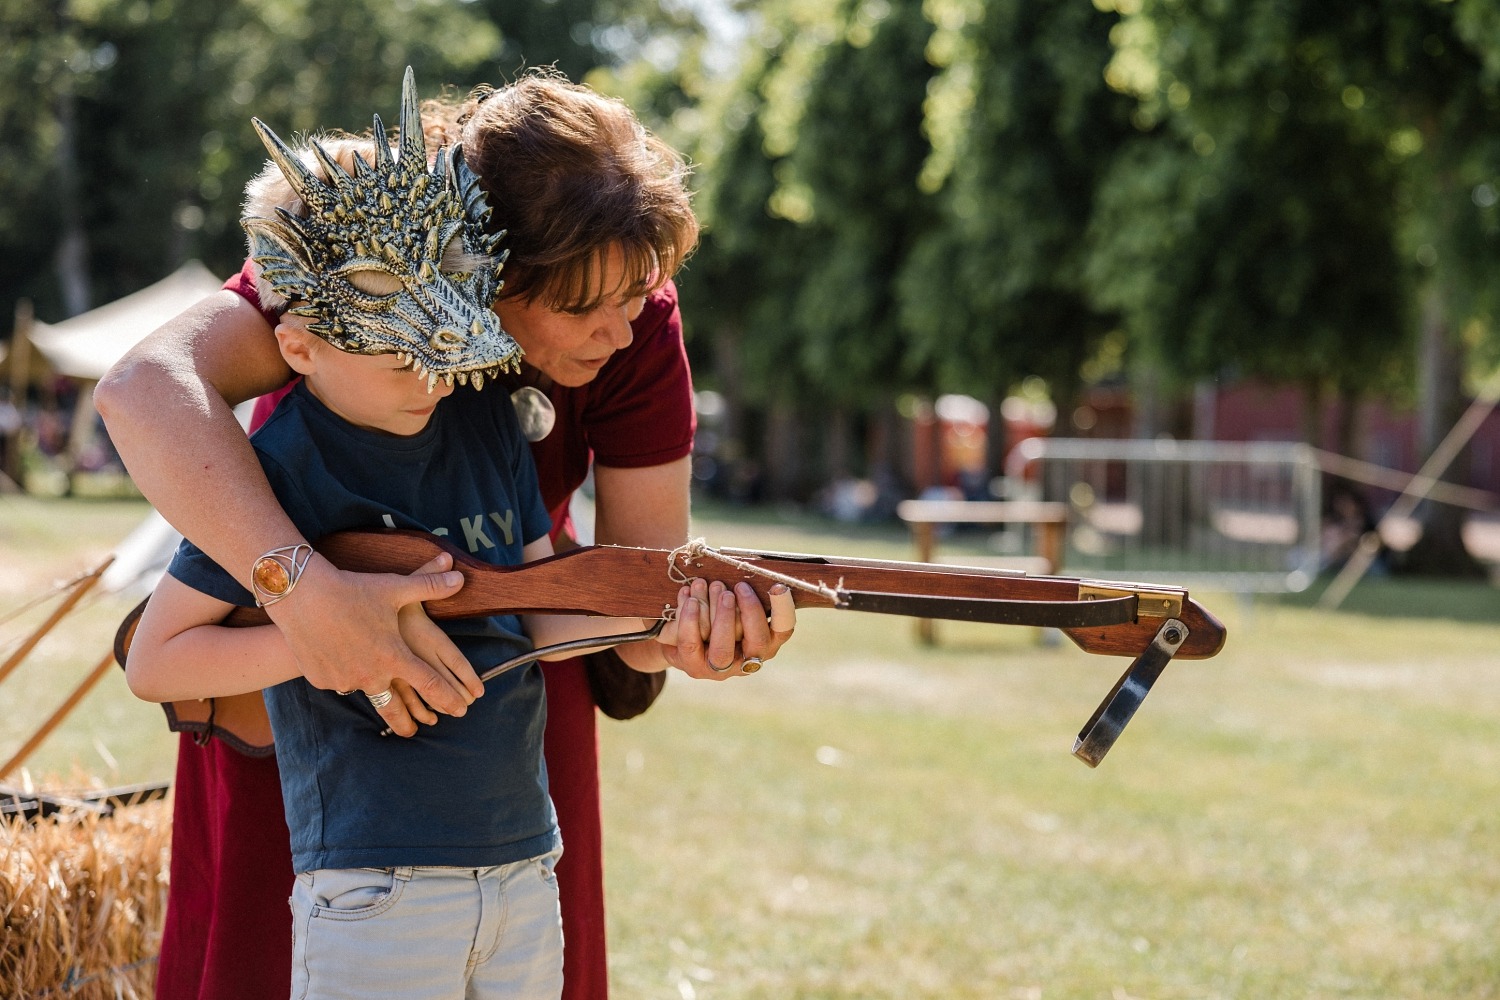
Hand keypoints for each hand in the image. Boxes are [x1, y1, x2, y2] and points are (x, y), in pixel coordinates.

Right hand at [263, 551, 483, 735]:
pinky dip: (344, 674)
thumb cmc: (353, 589)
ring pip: (364, 690)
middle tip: (415, 730)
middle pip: (394, 709)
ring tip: (378, 695)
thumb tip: (461, 577)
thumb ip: (431, 586)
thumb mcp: (395, 587)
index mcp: (394, 656)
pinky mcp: (322, 679)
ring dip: (372, 692)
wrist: (301, 596)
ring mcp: (344, 680)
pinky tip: (342, 662)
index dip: (448, 698)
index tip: (460, 709)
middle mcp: (371, 675)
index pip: (430, 685)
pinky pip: (339, 681)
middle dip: (406, 723)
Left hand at [658, 578, 796, 679]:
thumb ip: (741, 593)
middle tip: (736, 586)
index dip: (783, 610)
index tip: (777, 585)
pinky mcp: (694, 667)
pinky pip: (691, 644)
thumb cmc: (715, 613)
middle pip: (757, 641)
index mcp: (766, 642)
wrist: (681, 637)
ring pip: (722, 648)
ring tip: (706, 585)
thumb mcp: (732, 603)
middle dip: (748, 610)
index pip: (783, 630)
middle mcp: (749, 661)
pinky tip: (689, 597)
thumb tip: (743, 571)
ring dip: (716, 613)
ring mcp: (722, 669)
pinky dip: (689, 618)